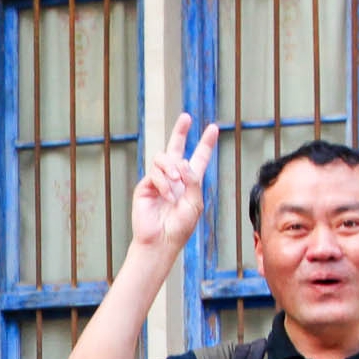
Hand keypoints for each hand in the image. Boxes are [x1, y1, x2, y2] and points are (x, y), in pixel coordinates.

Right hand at [130, 113, 218, 255]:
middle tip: (186, 117)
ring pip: (164, 159)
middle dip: (180, 131)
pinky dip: (164, 184)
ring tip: (176, 184)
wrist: (161, 241)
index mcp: (190, 182)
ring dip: (172, 169)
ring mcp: (158, 181)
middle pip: (175, 148)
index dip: (206, 143)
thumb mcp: (195, 203)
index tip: (213, 128)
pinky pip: (155, 174)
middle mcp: (174, 178)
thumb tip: (181, 161)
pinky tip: (167, 196)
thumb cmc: (180, 226)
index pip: (198, 158)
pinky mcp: (145, 186)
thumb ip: (193, 180)